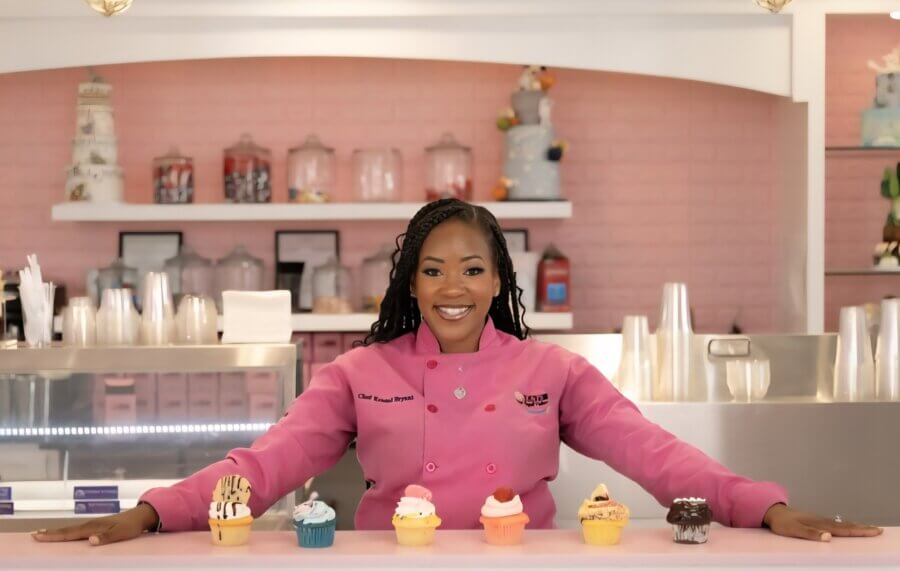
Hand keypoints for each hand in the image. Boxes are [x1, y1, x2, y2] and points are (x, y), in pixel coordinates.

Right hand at [30, 503, 159, 546]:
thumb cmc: (131, 526)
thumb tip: (90, 540)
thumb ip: (106, 537)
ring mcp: (92, 525)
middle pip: (66, 531)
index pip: (69, 533)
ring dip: (56, 533)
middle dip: (50, 533)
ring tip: (42, 534)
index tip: (38, 536)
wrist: (139, 516)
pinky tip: (64, 535)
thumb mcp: (121, 533)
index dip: (53, 535)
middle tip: (33, 535)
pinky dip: (67, 533)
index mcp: (93, 527)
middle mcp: (90, 525)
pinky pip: (77, 531)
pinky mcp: (96, 527)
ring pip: (70, 530)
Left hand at [763, 503, 882, 541]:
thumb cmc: (782, 522)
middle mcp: (822, 520)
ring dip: (856, 527)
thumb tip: (829, 537)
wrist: (773, 511)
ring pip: (842, 524)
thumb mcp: (794, 530)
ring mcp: (820, 519)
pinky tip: (848, 527)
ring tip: (868, 528)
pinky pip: (835, 523)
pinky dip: (846, 525)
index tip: (874, 531)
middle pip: (846, 525)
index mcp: (820, 524)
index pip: (844, 529)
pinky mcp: (816, 520)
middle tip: (878, 530)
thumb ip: (811, 533)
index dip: (859, 531)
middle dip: (863, 528)